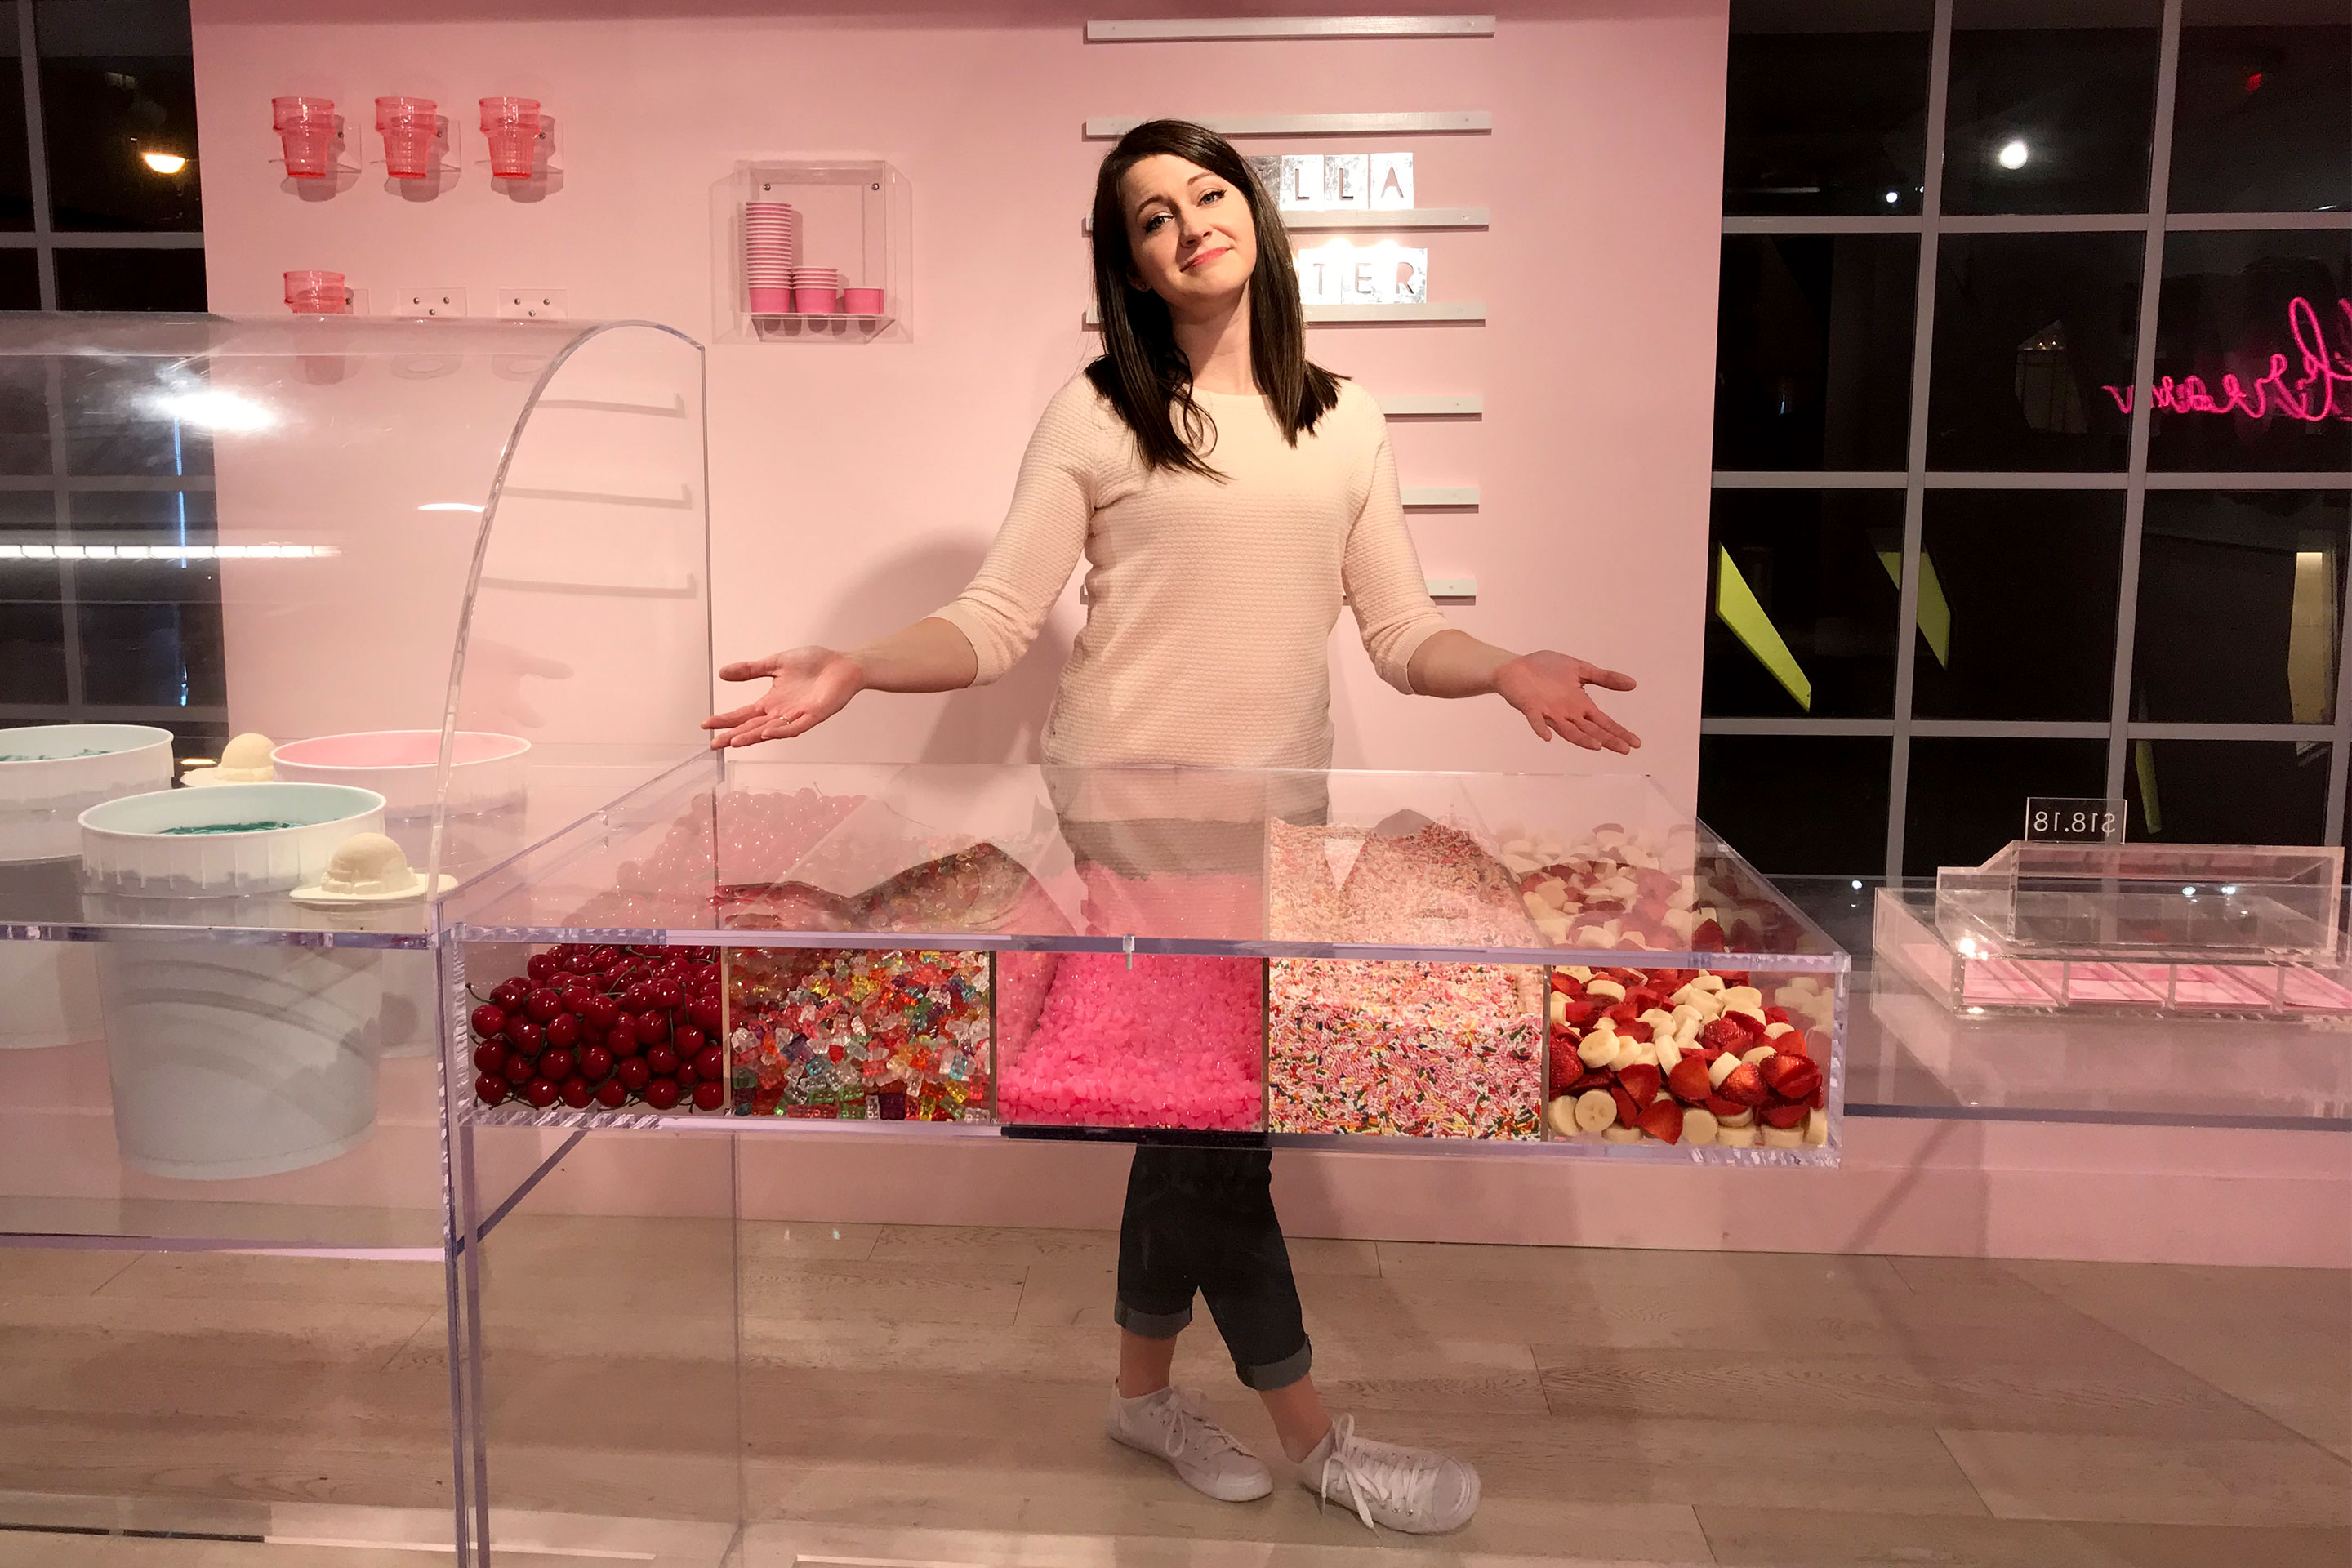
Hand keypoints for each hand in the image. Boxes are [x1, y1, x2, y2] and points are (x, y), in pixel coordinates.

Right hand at [701, 646, 863, 747]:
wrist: (844, 664)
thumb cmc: (814, 663)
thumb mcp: (776, 663)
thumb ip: (751, 670)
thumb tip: (722, 673)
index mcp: (772, 702)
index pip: (744, 714)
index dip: (726, 720)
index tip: (706, 724)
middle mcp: (782, 713)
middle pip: (753, 727)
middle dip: (733, 735)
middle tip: (714, 744)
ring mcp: (798, 716)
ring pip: (772, 730)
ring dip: (753, 736)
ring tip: (735, 742)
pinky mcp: (815, 715)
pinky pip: (797, 727)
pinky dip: (782, 730)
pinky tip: (768, 732)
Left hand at [1493, 650, 1639, 753]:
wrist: (1517, 666)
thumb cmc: (1547, 669)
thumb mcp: (1580, 669)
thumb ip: (1604, 678)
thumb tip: (1633, 684)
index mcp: (1580, 705)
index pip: (1604, 722)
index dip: (1619, 732)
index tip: (1635, 743)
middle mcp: (1567, 713)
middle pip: (1591, 730)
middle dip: (1608, 739)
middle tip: (1624, 749)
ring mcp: (1549, 712)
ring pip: (1568, 731)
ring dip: (1581, 739)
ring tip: (1597, 746)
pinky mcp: (1530, 707)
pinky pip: (1535, 721)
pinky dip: (1540, 728)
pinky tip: (1547, 737)